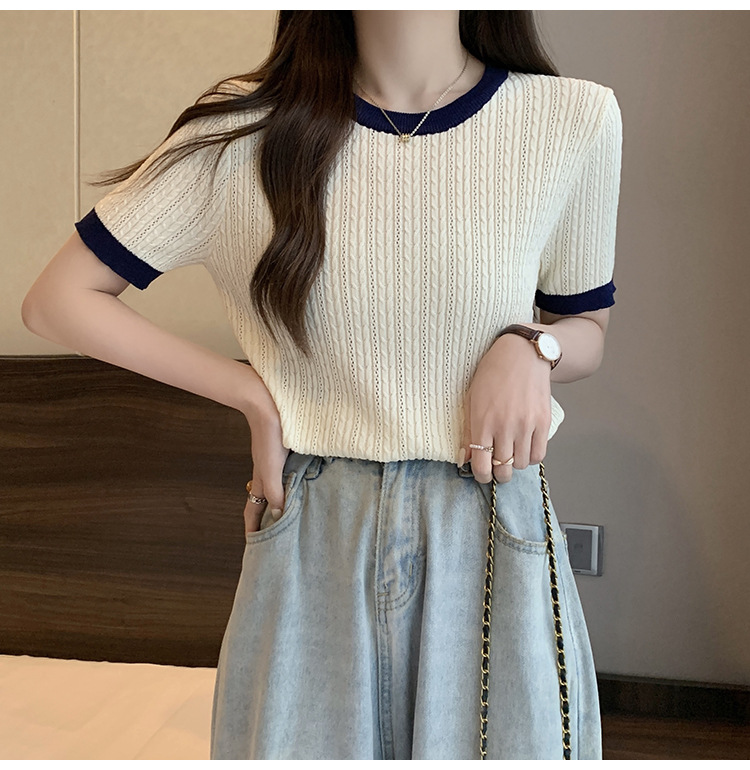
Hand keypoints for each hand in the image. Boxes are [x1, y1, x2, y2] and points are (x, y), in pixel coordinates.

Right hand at [240, 374, 290, 535]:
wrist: (269, 403)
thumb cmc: (270, 435)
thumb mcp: (272, 468)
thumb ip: (276, 491)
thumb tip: (279, 515)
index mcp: (263, 480)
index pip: (253, 510)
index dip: (254, 528)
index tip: (256, 547)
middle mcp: (269, 473)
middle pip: (265, 502)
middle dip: (268, 520)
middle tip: (277, 537)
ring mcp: (277, 463)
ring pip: (277, 489)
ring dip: (282, 503)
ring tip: (293, 516)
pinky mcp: (287, 452)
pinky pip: (289, 474)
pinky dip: (293, 485)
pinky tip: (304, 485)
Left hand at [460, 334, 552, 483]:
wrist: (521, 355)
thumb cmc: (491, 375)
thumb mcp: (472, 400)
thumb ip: (468, 432)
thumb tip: (466, 459)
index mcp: (483, 422)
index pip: (482, 465)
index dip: (481, 476)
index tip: (482, 474)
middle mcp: (505, 426)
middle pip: (503, 469)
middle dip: (499, 473)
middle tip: (497, 467)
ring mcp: (526, 425)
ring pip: (521, 464)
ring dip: (515, 463)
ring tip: (511, 452)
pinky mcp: (543, 422)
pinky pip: (539, 455)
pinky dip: (531, 457)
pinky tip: (525, 447)